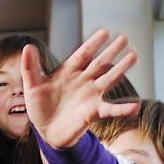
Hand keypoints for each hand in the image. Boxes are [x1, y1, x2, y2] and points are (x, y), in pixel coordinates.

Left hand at [20, 28, 139, 148]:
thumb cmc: (39, 107)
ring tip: (134, 55)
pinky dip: (123, 109)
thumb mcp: (32, 86)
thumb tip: (28, 46)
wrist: (46, 132)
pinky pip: (111, 109)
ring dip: (121, 68)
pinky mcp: (94, 112)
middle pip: (100, 62)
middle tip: (125, 37)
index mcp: (69, 72)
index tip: (105, 32)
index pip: (83, 54)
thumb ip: (30, 67)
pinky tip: (135, 106)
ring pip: (109, 78)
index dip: (93, 43)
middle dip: (112, 50)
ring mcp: (90, 95)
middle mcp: (83, 81)